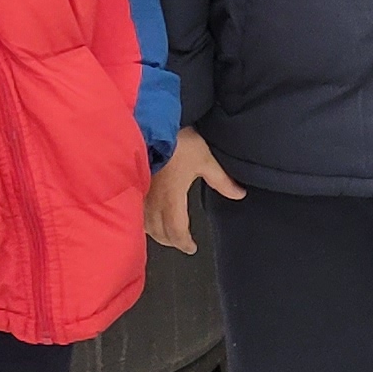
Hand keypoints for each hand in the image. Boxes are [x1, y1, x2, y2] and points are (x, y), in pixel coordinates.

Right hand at [148, 130, 242, 251]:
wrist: (151, 124)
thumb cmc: (177, 141)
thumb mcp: (205, 160)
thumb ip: (221, 180)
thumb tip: (239, 194)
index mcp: (172, 199)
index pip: (177, 231)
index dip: (184, 243)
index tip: (192, 247)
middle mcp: (153, 201)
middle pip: (160, 232)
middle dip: (171, 241)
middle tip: (181, 242)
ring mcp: (141, 194)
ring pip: (146, 225)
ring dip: (157, 233)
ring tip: (166, 233)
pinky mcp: (134, 184)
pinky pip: (137, 211)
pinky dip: (144, 221)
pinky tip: (148, 216)